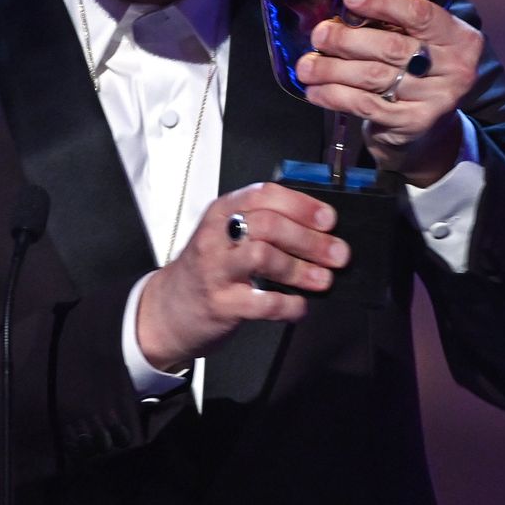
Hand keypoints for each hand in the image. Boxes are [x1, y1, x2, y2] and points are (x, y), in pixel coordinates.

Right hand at [135, 183, 348, 371]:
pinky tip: (300, 306)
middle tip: (338, 253)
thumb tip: (318, 227)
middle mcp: (216, 237)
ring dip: (301, 268)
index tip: (328, 219)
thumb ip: (263, 224)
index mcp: (222, 213)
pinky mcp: (220, 304)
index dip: (301, 205)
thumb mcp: (226, 235)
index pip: (263, 194)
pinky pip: (261, 302)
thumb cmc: (207, 270)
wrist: (167, 310)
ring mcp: (216, 270)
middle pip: (268, 224)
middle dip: (310, 239)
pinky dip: (288, 304)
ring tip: (323, 279)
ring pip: (263, 256)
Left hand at [295, 0, 483, 187]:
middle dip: (347, 39)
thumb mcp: (421, 41)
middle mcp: (455, 68)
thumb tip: (348, 1)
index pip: (420, 14)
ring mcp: (437, 99)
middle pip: (391, 47)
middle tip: (319, 35)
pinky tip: (316, 91)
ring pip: (374, 77)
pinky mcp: (414, 123)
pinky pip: (367, 105)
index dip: (382, 4)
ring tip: (307, 66)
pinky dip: (336, 96)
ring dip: (333, 69)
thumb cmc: (418, 71)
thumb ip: (397, 21)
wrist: (429, 129)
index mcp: (459, 37)